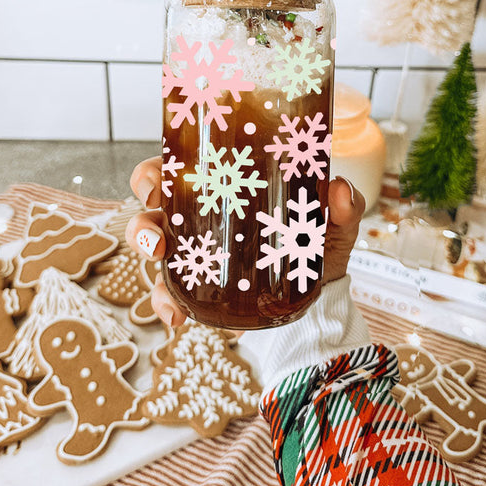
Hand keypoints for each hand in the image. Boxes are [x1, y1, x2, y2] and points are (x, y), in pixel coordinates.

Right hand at [126, 157, 365, 327]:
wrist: (319, 297)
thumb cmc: (317, 245)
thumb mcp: (334, 223)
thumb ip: (343, 205)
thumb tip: (339, 189)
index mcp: (225, 190)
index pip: (182, 170)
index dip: (159, 169)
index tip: (159, 178)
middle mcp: (201, 218)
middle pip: (153, 206)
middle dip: (142, 212)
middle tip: (155, 223)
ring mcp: (195, 254)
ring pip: (151, 246)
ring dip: (144, 248)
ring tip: (157, 258)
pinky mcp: (198, 290)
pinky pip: (168, 295)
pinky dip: (165, 304)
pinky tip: (176, 316)